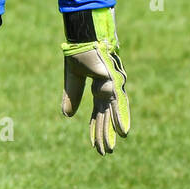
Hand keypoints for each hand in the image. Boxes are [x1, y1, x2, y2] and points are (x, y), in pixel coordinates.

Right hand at [61, 8, 130, 155]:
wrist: (85, 35)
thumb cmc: (80, 51)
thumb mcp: (72, 79)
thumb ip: (72, 96)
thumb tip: (67, 116)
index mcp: (99, 88)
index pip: (97, 114)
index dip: (95, 129)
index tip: (95, 145)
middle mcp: (108, 89)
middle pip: (105, 117)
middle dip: (104, 135)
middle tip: (105, 152)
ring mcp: (113, 86)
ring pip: (113, 113)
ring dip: (112, 131)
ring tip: (112, 147)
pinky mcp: (115, 81)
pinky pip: (117, 104)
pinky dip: (119, 118)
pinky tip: (122, 132)